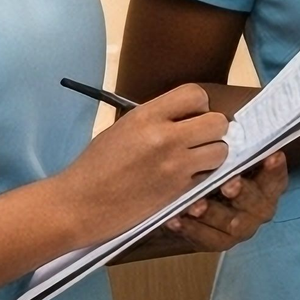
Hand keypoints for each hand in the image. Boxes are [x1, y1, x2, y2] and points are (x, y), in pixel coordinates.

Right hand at [57, 85, 229, 244]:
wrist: (79, 205)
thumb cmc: (95, 166)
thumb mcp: (123, 129)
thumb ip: (156, 119)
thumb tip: (187, 116)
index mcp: (146, 116)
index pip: (196, 94)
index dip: (199, 105)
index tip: (190, 117)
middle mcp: (165, 137)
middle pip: (218, 122)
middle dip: (212, 130)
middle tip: (197, 139)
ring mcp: (175, 165)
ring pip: (220, 151)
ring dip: (211, 154)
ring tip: (193, 160)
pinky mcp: (179, 191)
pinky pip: (208, 176)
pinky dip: (202, 176)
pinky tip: (183, 178)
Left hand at [165, 150, 287, 251]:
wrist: (195, 203)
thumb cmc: (215, 171)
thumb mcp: (227, 161)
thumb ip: (233, 152)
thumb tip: (229, 129)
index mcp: (267, 186)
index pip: (277, 178)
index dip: (275, 170)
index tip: (270, 157)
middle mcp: (259, 208)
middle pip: (257, 204)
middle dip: (243, 193)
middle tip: (228, 184)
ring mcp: (240, 228)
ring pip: (231, 224)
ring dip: (212, 214)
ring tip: (194, 205)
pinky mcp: (219, 242)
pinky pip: (207, 240)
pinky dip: (191, 230)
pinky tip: (175, 219)